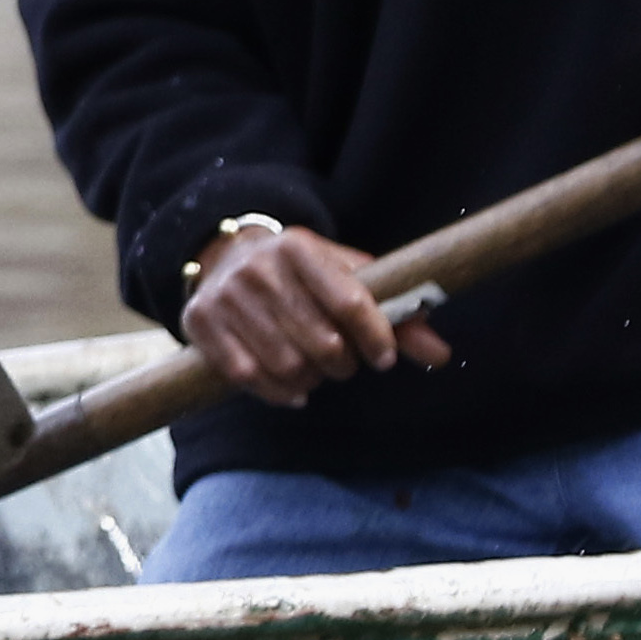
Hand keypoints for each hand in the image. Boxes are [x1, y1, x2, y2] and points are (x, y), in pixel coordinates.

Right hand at [183, 222, 453, 408]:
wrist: (224, 255)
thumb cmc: (300, 275)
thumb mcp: (345, 277)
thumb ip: (394, 315)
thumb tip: (441, 356)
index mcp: (300, 248)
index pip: (351, 303)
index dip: (376, 338)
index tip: (384, 359)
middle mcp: (259, 268)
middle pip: (323, 343)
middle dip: (342, 364)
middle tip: (343, 363)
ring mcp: (226, 296)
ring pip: (288, 366)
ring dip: (311, 380)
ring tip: (314, 371)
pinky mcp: (199, 323)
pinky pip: (248, 377)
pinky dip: (278, 392)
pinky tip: (290, 388)